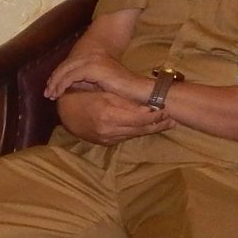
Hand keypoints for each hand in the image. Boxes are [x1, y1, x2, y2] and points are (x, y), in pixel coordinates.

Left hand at [45, 47, 147, 103]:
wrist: (138, 88)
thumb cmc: (124, 89)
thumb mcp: (101, 84)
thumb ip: (88, 83)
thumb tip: (72, 88)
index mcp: (92, 59)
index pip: (69, 65)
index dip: (58, 77)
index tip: (51, 88)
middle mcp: (91, 57)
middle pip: (65, 66)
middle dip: (54, 80)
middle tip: (47, 93)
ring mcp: (92, 61)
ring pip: (66, 70)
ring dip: (56, 83)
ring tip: (51, 94)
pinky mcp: (94, 68)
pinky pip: (72, 76)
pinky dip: (64, 84)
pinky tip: (59, 93)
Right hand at [55, 89, 172, 145]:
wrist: (63, 113)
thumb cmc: (82, 96)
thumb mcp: (104, 94)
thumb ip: (125, 102)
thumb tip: (148, 109)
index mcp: (108, 116)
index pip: (138, 119)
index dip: (155, 116)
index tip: (167, 111)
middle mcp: (109, 131)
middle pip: (139, 130)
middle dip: (157, 125)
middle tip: (174, 121)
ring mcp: (107, 139)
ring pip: (134, 135)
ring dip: (151, 130)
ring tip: (166, 124)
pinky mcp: (106, 142)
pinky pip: (125, 137)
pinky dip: (138, 132)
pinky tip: (148, 128)